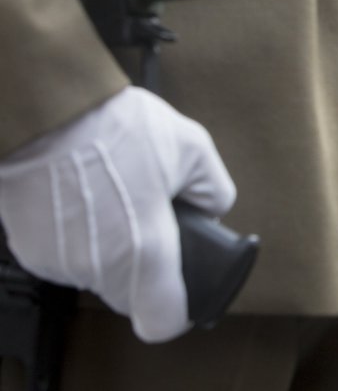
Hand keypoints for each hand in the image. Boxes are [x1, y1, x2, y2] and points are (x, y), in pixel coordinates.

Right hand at [0, 87, 235, 342]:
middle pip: (131, 294)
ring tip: (118, 201)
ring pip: (98, 275)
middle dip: (147, 265)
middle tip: (152, 222)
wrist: (49, 111)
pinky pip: (67, 258)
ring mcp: (60, 262)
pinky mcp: (30, 250)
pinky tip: (87, 199)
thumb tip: (214, 210)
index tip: (182, 292)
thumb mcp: (193, 148)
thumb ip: (214, 189)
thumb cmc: (117, 127)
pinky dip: (81, 238)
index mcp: (146, 251)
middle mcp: (100, 267)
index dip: (177, 310)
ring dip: (112, 250)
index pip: (162, 320)